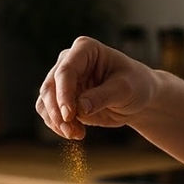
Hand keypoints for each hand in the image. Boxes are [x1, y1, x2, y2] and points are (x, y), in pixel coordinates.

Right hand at [36, 36, 157, 139]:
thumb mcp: (125, 89)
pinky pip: (48, 113)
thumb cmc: (136, 85)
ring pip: (45, 102)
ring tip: (76, 134)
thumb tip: (79, 108)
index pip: (65, 71)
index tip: (69, 115)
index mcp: (85, 49)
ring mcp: (62, 81)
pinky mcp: (61, 99)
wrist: (138, 98)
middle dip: (57, 112)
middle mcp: (68, 61)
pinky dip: (57, 126)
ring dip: (56, 122)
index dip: (64, 94)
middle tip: (71, 131)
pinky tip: (75, 133)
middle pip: (50, 87)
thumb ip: (102, 96)